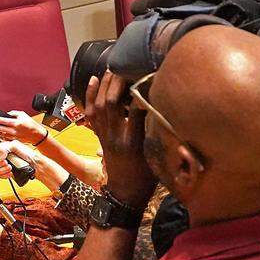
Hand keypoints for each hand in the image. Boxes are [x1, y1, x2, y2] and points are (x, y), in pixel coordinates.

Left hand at [0, 110, 47, 144]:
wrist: (36, 135)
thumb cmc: (31, 124)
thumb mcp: (22, 114)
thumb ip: (13, 113)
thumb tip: (6, 114)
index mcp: (15, 123)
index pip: (1, 120)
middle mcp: (13, 130)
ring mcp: (13, 136)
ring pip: (0, 134)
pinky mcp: (13, 140)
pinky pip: (4, 138)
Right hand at [0, 140, 35, 178]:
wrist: (34, 164)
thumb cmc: (27, 153)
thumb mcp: (15, 145)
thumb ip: (4, 148)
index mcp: (3, 150)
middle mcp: (3, 158)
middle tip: (6, 162)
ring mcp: (5, 166)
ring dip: (3, 170)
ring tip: (10, 167)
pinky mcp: (8, 173)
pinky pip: (1, 176)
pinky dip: (5, 175)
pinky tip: (10, 173)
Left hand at [84, 71, 155, 206]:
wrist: (125, 193)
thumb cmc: (147, 176)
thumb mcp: (157, 154)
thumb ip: (159, 132)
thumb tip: (168, 107)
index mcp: (133, 141)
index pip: (134, 110)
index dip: (140, 91)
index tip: (148, 76)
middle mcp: (115, 136)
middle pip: (111, 103)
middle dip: (117, 81)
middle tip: (126, 66)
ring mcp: (104, 135)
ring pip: (99, 105)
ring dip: (104, 84)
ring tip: (112, 68)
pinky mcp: (98, 135)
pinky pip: (90, 112)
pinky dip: (90, 94)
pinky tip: (93, 79)